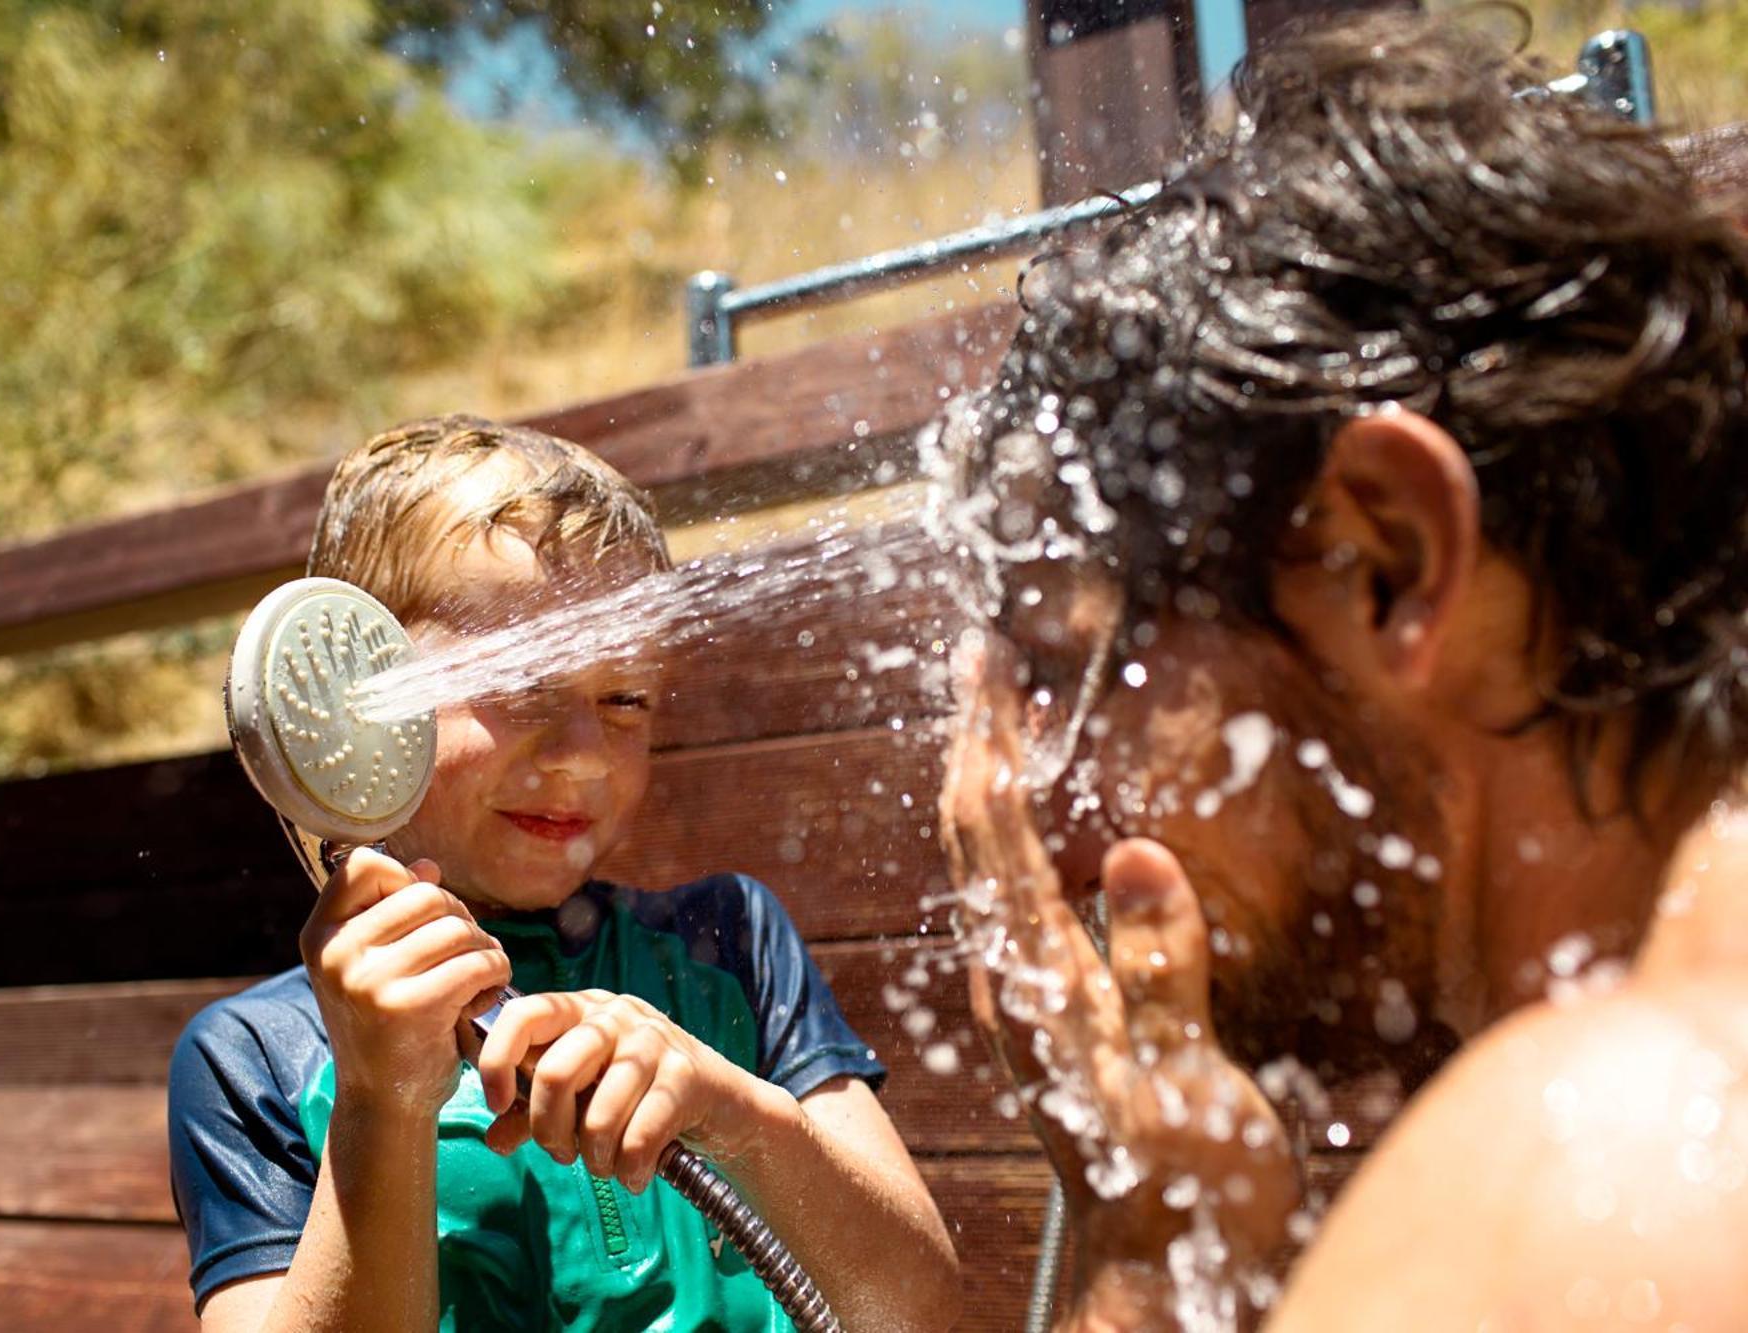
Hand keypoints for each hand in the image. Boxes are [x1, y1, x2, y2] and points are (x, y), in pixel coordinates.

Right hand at [301, 848, 512, 1117]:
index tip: (420, 917)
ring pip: (457, 928)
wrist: (382, 1102)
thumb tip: (426, 866)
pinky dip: (495, 974)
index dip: (404, 880)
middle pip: (426, 894)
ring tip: (477, 976)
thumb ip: (392, 913)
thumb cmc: (386, 1024)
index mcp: (320, 935)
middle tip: (464, 953)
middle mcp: (336, 953)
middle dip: (459, 918)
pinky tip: (484, 996)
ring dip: (484, 948)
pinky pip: (476, 963)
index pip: (364, 864)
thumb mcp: (373, 964)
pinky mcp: (409, 1007)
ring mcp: (368, 980)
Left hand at [476, 990, 776, 1190]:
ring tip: (605, 1166)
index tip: (496, 1103)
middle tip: (562, 1154)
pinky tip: (635, 1175)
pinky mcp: (687, 1075)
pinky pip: (639, 1137)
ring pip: (597, 1115)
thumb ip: (534, 1112)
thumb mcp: (583, 1097)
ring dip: (595, 1159)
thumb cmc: (640, 1097)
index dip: (497, 1061)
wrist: (724, 1105)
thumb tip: (492, 1140)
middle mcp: (615, 1016)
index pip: (524, 1015)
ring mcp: (653, 1041)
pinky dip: (630, 1170)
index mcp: (582, 1010)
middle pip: (555, 1074)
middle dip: (549, 1131)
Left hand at [940, 638, 1296, 1275]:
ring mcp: (1028, 997)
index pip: (994, 832)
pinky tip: (1037, 825)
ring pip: (988, 865)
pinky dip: (1018, 836)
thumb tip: (1133, 853)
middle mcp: (1018, 979)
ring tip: (1000, 715)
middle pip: (974, 834)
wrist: (1159, 1271)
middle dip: (975, 738)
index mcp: (1043, 978)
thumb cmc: (1181, 1190)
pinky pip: (1017, 898)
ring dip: (989, 780)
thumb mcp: (1184, 1082)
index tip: (984, 659)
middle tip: (984, 658)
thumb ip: (1159, 972)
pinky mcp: (1051, 1015)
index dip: (987, 737)